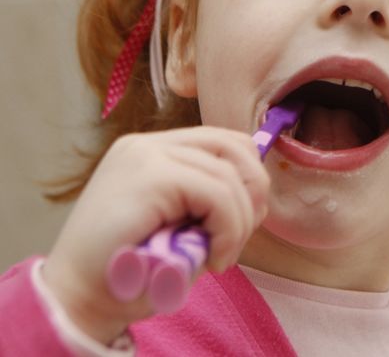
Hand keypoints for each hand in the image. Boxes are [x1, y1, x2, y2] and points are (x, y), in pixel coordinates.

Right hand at [41, 127, 268, 343]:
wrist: (78, 299)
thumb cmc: (131, 271)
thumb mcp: (179, 225)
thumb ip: (210, 201)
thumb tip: (256, 195)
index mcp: (154, 152)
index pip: (225, 143)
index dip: (249, 178)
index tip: (244, 223)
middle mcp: (148, 145)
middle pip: (235, 147)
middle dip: (253, 195)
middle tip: (238, 240)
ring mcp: (146, 155)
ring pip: (229, 176)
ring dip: (239, 224)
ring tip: (220, 258)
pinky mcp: (149, 176)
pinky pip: (218, 195)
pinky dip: (229, 230)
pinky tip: (214, 260)